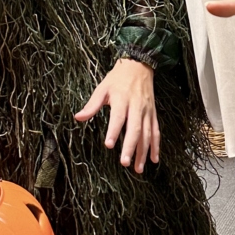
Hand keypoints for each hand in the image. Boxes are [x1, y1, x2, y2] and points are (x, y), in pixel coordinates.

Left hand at [75, 58, 159, 173]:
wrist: (139, 66)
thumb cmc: (117, 79)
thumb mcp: (102, 88)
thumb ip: (92, 105)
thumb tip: (78, 117)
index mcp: (122, 99)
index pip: (118, 117)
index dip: (114, 131)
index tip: (109, 145)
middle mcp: (137, 106)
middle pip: (135, 129)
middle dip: (130, 147)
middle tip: (125, 162)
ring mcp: (147, 111)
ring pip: (147, 134)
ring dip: (143, 152)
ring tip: (137, 168)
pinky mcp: (153, 114)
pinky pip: (156, 132)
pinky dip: (156, 146)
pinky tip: (154, 159)